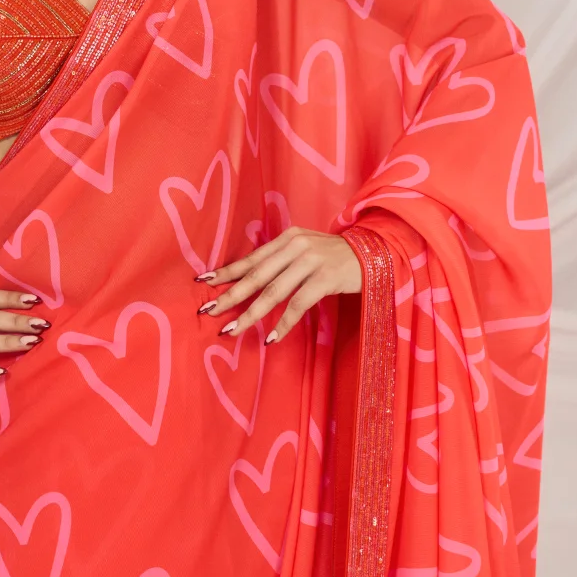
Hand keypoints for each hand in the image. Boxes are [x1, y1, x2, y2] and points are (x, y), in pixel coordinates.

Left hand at [195, 227, 360, 343]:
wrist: (373, 254)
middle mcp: (296, 246)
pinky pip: (298, 305)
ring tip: (233, 330)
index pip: (251, 258)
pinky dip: (283, 323)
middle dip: (230, 295)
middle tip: (209, 311)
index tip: (203, 283)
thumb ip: (280, 259)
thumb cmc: (334, 257)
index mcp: (287, 238)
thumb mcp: (305, 250)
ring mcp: (311, 261)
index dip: (227, 272)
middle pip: (256, 276)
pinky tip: (271, 338)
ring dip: (251, 314)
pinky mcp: (326, 278)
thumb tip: (247, 280)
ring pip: (273, 292)